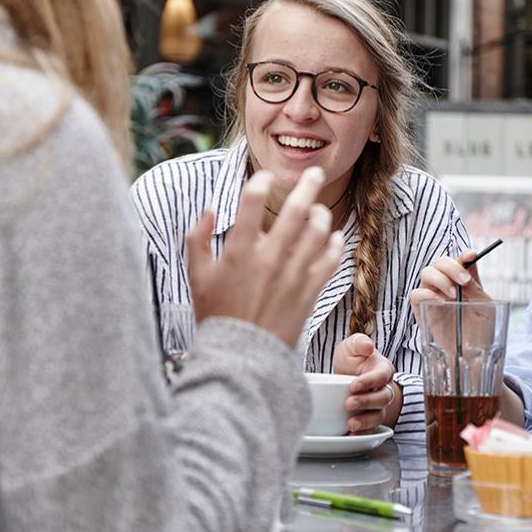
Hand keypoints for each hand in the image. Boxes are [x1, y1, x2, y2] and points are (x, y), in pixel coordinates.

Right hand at [186, 167, 343, 347]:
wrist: (241, 358)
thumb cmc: (217, 316)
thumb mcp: (196, 277)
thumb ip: (197, 239)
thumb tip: (208, 211)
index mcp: (239, 252)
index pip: (252, 202)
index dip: (260, 183)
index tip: (266, 178)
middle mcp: (269, 259)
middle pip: (295, 211)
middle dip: (307, 186)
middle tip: (314, 173)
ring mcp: (292, 275)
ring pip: (317, 233)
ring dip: (322, 215)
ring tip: (320, 210)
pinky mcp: (309, 292)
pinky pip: (329, 262)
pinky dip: (335, 246)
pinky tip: (334, 237)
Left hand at [333, 333, 397, 434]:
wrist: (345, 375)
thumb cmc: (351, 360)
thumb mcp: (351, 346)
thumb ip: (359, 343)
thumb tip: (368, 347)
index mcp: (382, 369)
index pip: (382, 376)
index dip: (370, 381)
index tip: (353, 385)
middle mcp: (384, 388)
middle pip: (383, 398)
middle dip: (366, 402)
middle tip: (349, 404)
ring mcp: (378, 405)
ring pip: (379, 415)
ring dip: (366, 421)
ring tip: (351, 424)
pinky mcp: (371, 418)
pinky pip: (372, 428)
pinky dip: (364, 433)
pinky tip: (352, 434)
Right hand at [409, 249, 492, 328]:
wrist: (473, 355)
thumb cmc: (481, 332)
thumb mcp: (485, 308)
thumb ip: (476, 288)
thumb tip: (468, 268)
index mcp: (464, 281)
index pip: (461, 260)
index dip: (464, 254)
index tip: (471, 256)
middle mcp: (447, 285)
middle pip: (440, 262)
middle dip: (451, 267)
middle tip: (464, 281)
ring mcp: (433, 296)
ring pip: (426, 273)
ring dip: (440, 278)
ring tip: (453, 295)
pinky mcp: (422, 310)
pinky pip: (415, 294)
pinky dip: (426, 294)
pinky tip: (441, 302)